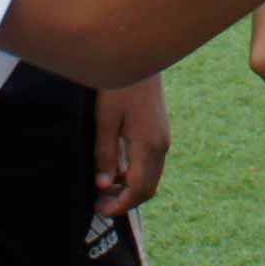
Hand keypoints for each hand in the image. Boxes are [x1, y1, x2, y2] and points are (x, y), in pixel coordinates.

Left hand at [95, 76, 172, 216]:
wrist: (139, 55)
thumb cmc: (119, 85)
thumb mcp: (105, 119)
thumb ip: (106, 154)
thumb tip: (104, 185)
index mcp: (148, 145)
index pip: (139, 188)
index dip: (121, 204)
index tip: (101, 209)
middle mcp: (161, 145)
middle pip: (149, 187)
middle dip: (126, 200)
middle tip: (101, 204)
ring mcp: (163, 137)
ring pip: (151, 175)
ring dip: (131, 187)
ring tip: (105, 188)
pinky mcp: (160, 129)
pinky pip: (151, 162)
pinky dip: (136, 173)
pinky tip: (117, 169)